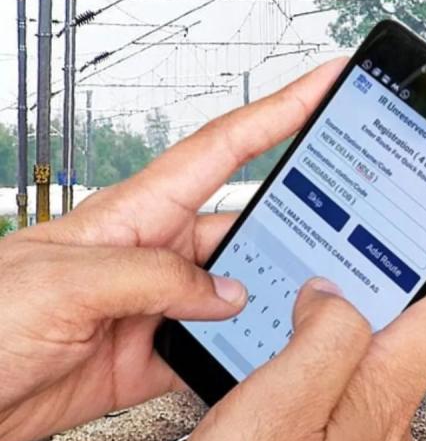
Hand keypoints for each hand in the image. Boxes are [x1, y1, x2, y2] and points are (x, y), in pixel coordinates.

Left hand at [0, 59, 346, 440]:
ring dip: (272, 301)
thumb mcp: (66, 280)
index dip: (278, 111)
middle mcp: (156, 253)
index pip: (222, 149)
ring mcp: (160, 304)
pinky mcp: (158, 352)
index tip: (322, 86)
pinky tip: (265, 354)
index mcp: (135, 213)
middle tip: (344, 232)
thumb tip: (226, 291)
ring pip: (241, 291)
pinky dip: (247, 351)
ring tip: (305, 308)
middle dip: (295, 225)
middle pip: (245, 226)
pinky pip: (219, 345)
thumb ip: (155, 278)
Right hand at [157, 270, 425, 440]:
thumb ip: (319, 339)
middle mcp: (389, 426)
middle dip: (367, 295)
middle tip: (320, 271)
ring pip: (368, 370)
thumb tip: (335, 295)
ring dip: (334, 338)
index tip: (417, 231)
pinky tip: (277, 382)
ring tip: (289, 321)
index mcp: (384, 396)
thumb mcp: (276, 407)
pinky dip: (316, 381)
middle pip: (407, 333)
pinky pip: (341, 407)